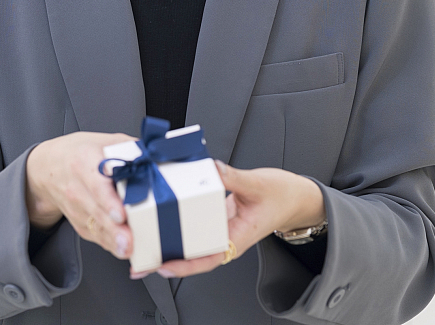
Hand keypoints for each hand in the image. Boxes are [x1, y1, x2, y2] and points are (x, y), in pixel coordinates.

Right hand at [25, 131, 135, 259]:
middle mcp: (78, 188)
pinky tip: (122, 248)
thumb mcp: (104, 141)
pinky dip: (111, 244)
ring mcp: (77, 209)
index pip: (97, 185)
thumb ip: (131, 149)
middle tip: (129, 240)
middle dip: (114, 229)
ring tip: (128, 249)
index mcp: (85, 163)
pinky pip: (96, 236)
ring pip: (96, 228)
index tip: (120, 214)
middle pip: (97, 212)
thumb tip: (158, 154)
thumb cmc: (79, 153)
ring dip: (113, 241)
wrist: (49, 167)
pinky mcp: (80, 224)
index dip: (108, 201)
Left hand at [138, 160, 325, 279]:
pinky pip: (194, 222)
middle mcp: (225, 236)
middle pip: (191, 254)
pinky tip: (160, 214)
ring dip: (167, 241)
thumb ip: (233, 177)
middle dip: (165, 257)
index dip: (184, 265)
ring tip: (140, 240)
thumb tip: (212, 170)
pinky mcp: (216, 215)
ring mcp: (219, 227)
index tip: (163, 265)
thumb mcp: (258, 184)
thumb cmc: (282, 197)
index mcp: (237, 237)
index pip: (207, 259)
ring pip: (190, 240)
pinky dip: (177, 220)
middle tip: (139, 256)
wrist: (295, 196)